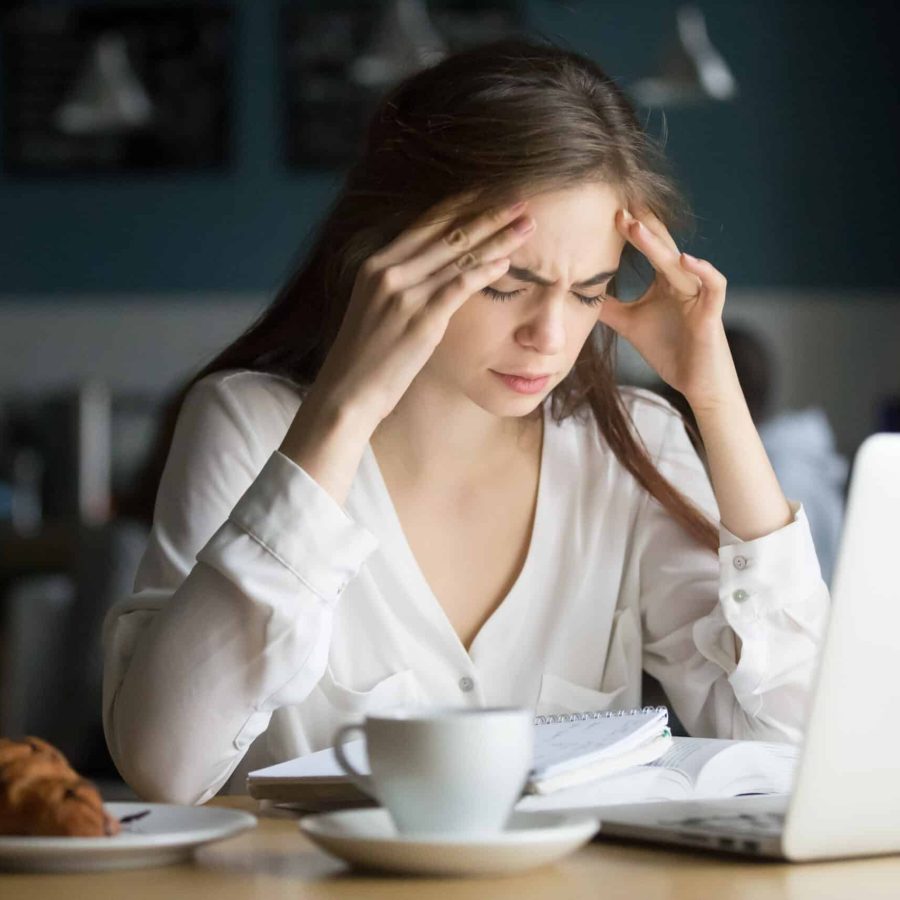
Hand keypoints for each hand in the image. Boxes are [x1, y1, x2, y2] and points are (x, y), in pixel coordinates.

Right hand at [311, 195, 536, 424]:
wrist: (347, 392)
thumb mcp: (374, 308)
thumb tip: (431, 272)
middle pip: (448, 233)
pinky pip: (459, 287)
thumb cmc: (364, 357)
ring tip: (528, 225)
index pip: (426, 223)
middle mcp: (388, 272)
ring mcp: (404, 295)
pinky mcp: (420, 320)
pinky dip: (486, 272)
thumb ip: (399, 284)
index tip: (491, 191)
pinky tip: (508, 262)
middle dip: (489, 213)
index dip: (462, 204)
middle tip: (522, 199)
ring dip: (499, 238)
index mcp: (376, 264)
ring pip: (460, 256)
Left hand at [596, 208, 737, 409]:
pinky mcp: (712, 312)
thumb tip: (577, 293)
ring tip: (635, 226)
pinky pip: (713, 284)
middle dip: (641, 226)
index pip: (648, 246)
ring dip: (658, 244)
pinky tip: (684, 259)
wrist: (696, 383)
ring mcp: (699, 293)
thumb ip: (608, 307)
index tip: (606, 212)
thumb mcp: (629, 324)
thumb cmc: (669, 349)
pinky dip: (702, 270)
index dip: (630, 229)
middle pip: (661, 245)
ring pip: (679, 262)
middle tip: (616, 206)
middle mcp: (683, 280)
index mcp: (665, 280)